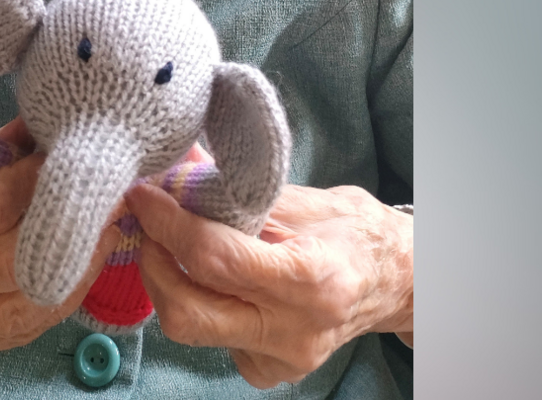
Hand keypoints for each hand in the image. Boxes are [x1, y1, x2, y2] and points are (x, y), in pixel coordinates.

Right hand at [0, 119, 121, 360]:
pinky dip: (50, 303)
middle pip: (10, 260)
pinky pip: (13, 333)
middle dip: (69, 231)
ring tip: (103, 241)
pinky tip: (72, 276)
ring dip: (73, 274)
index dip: (38, 181)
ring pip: (21, 307)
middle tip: (108, 204)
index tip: (72, 161)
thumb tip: (36, 133)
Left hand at [127, 178, 413, 388]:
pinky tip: (221, 283)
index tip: (145, 196)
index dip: (168, 224)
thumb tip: (176, 169)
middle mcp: (294, 330)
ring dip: (171, 284)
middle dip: (154, 264)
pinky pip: (213, 340)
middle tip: (150, 228)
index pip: (214, 258)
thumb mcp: (303, 200)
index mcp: (310, 279)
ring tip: (177, 247)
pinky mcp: (268, 372)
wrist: (396, 282)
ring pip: (194, 330)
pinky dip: (204, 305)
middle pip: (188, 312)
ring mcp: (280, 359)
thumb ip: (236, 192)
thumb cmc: (354, 232)